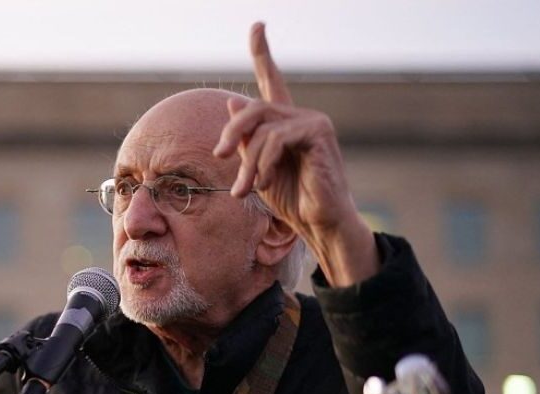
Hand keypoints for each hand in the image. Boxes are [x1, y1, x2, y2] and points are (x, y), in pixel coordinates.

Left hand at [213, 22, 378, 286]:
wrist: (319, 222)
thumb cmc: (291, 199)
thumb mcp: (257, 168)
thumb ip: (246, 138)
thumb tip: (234, 100)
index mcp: (285, 122)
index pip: (274, 80)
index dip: (264, 52)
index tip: (257, 25)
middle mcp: (301, 116)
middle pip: (253, 108)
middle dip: (232, 132)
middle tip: (221, 156)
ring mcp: (313, 122)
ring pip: (261, 128)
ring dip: (247, 162)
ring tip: (244, 189)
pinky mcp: (318, 133)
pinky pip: (276, 139)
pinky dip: (263, 162)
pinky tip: (263, 182)